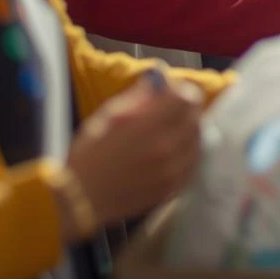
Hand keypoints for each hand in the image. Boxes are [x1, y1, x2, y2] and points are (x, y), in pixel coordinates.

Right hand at [65, 71, 203, 232]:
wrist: (80, 198)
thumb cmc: (88, 154)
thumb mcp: (108, 116)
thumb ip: (138, 96)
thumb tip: (159, 80)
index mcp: (148, 127)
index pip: (186, 98)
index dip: (179, 90)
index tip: (170, 91)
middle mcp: (166, 149)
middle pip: (196, 117)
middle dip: (186, 108)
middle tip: (170, 109)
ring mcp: (172, 172)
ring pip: (199, 141)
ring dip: (189, 130)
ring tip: (170, 130)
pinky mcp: (172, 189)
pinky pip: (193, 163)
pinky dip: (187, 152)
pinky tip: (171, 150)